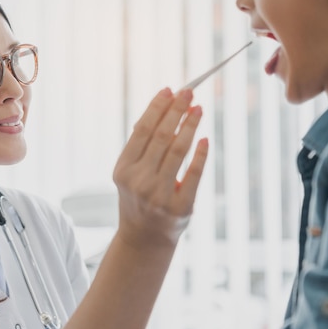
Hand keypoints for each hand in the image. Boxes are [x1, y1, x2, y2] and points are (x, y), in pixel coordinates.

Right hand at [113, 87, 208, 247]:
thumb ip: (141, 146)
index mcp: (123, 169)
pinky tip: (204, 138)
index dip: (156, 107)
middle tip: (189, 92)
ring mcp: (159, 195)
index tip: (170, 90)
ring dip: (190, 126)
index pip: (142, 130)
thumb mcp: (130, 173)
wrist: (144, 238)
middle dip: (176, 110)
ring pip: (178, 151)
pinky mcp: (180, 206)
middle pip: (161, 136)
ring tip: (199, 109)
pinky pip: (194, 173)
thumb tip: (163, 110)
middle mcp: (138, 181)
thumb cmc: (138, 197)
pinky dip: (200, 154)